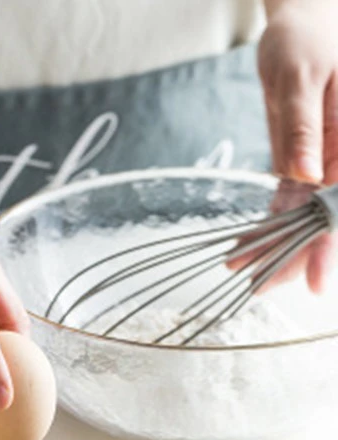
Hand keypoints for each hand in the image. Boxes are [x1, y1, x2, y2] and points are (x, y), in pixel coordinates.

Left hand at [258, 0, 337, 291]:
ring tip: (241, 270)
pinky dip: (267, 222)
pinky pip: (286, 198)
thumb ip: (302, 128)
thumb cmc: (310, 39)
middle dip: (292, 256)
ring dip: (273, 245)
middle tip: (259, 286)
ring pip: (302, 215)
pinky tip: (245, 246)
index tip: (311, 281)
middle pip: (322, 219)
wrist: (303, 23)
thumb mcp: (301, 80)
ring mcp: (323, 163)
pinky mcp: (303, 160)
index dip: (326, 246)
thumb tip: (303, 175)